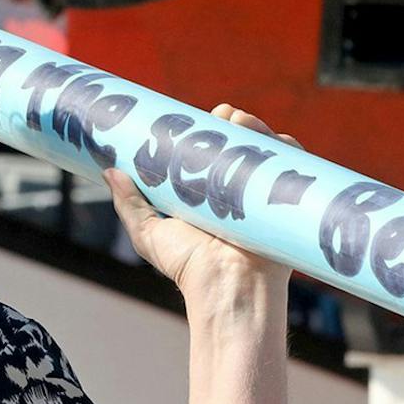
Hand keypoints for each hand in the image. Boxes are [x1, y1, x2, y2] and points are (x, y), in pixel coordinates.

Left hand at [104, 103, 294, 312]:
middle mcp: (237, 190)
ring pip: (265, 148)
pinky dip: (286, 146)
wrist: (227, 288)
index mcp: (207, 192)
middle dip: (232, 122)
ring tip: (242, 122)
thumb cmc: (189, 267)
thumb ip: (130, 203)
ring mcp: (262, 193)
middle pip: (239, 143)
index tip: (194, 117)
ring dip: (256, 128)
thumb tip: (109, 171)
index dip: (205, 130)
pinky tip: (270, 138)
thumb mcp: (149, 233)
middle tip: (223, 115)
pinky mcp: (286, 200)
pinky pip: (294, 166)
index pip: (210, 150)